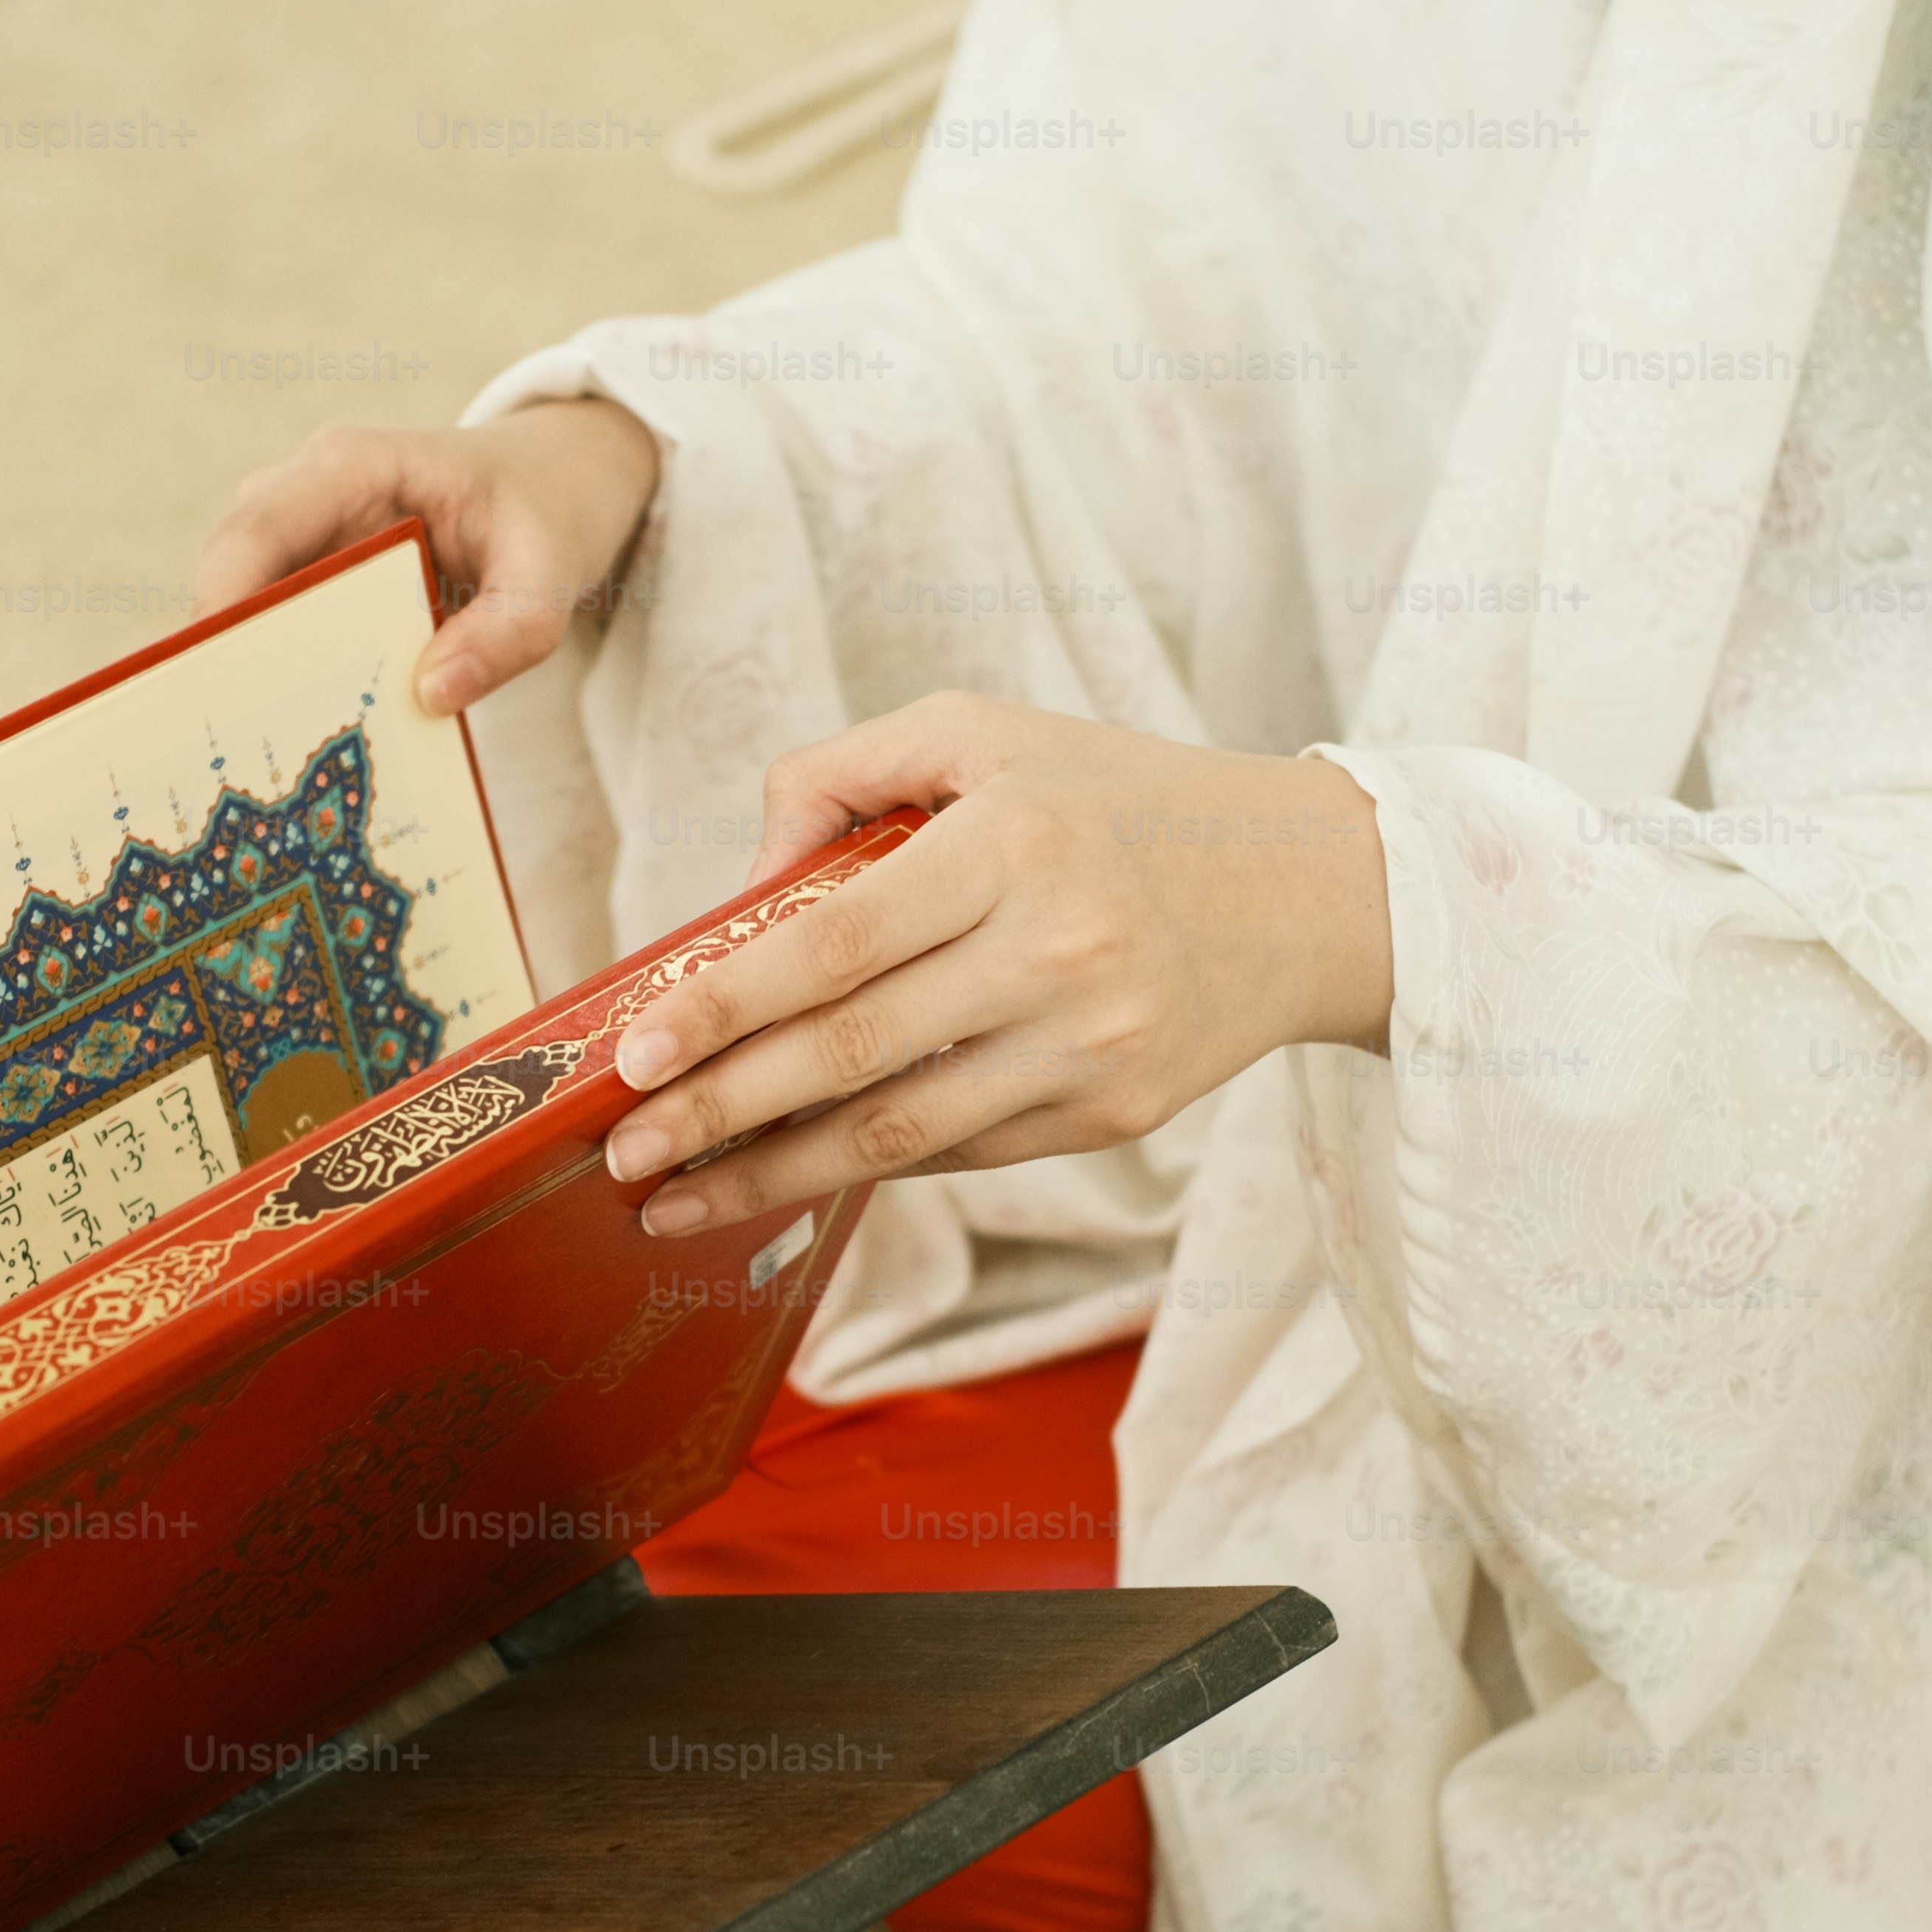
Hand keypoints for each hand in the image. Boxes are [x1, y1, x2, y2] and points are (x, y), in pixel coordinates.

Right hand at [192, 401, 660, 715]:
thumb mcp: (552, 570)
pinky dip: (289, 676)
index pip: (257, 528)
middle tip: (236, 738)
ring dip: (254, 670)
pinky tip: (308, 735)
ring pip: (248, 606)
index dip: (223, 599)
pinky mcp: (318, 579)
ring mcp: (307, 536)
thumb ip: (508, 631)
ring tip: (265, 749)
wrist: (558, 488)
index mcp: (351, 467)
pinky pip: (283, 629)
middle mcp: (309, 494)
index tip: (217, 676)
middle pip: (234, 573)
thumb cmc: (549, 512)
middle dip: (228, 650)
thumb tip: (432, 695)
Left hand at [601, 694, 1392, 1235]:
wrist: (1308, 889)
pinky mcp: (1117, 1113)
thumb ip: (845, 776)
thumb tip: (743, 886)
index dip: (727, 1005)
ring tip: (675, 1198)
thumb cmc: (1119, 798)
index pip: (836, 941)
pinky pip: (963, 1152)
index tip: (636, 1053)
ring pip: (901, 1131)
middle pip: (853, 1053)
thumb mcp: (986, 733)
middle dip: (721, 1111)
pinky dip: (868, 1167)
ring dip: (773, 1175)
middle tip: (623, 1148)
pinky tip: (789, 1177)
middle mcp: (1057, 950)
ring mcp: (1092, 1045)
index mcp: (1012, 843)